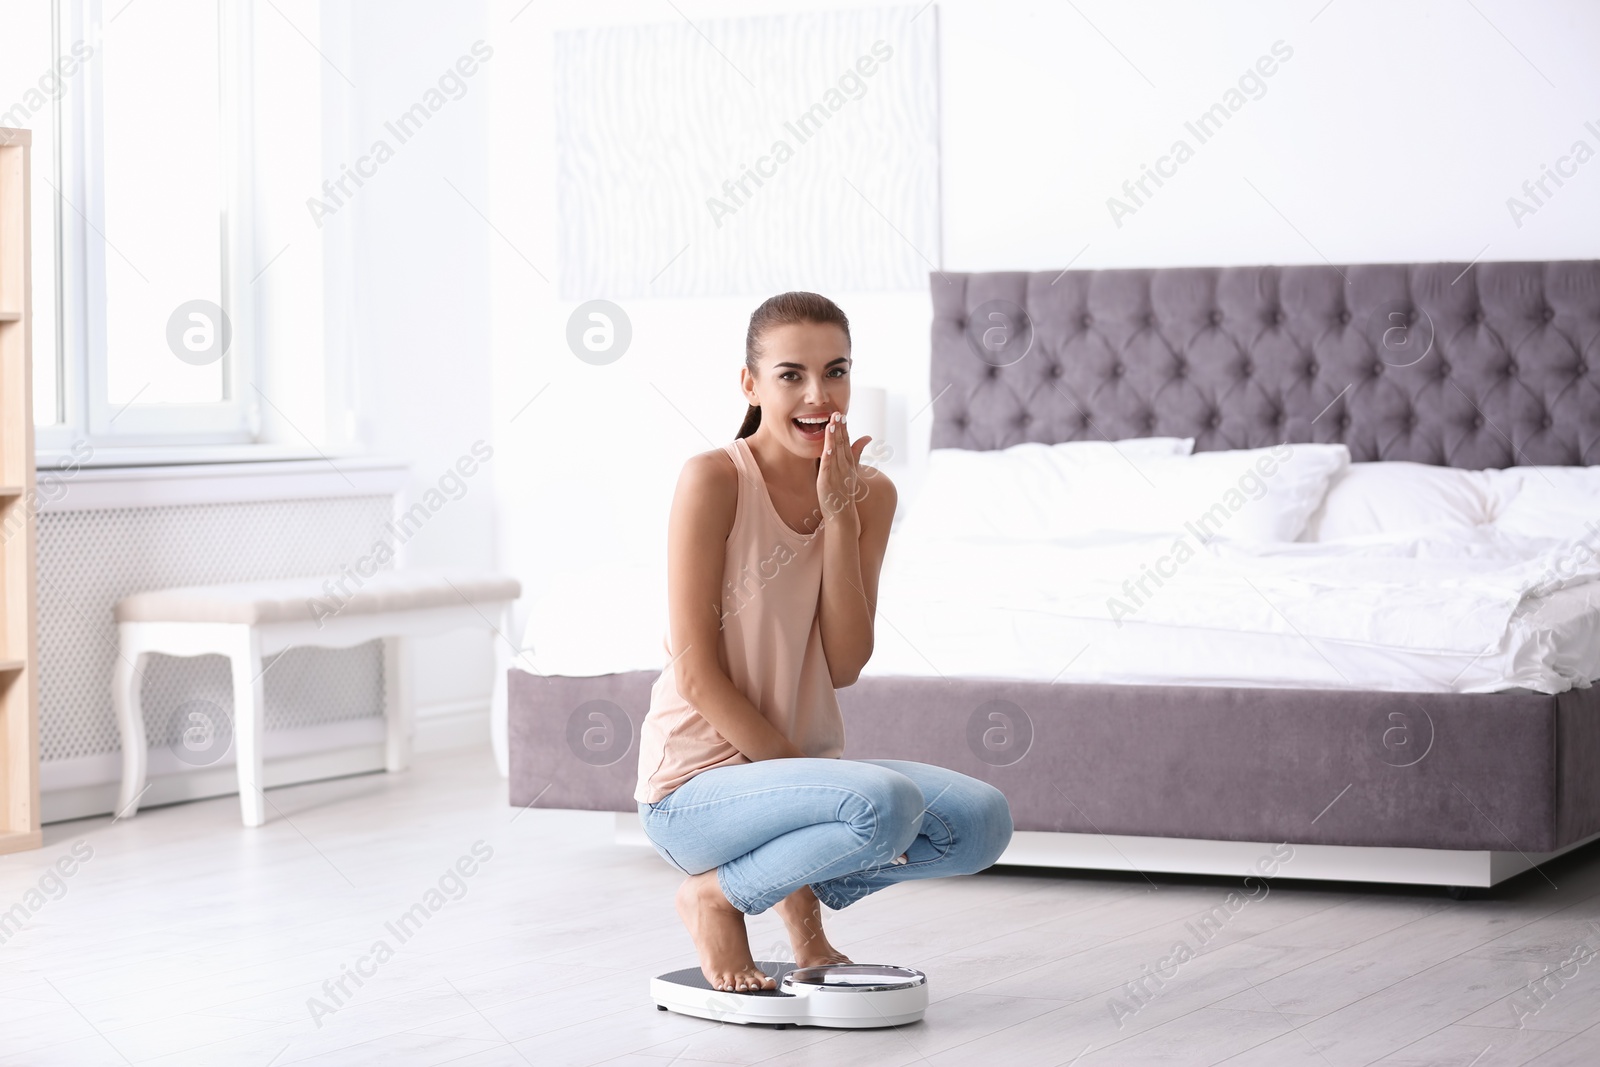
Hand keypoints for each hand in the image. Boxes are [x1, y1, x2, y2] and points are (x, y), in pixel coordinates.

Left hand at [816, 411, 870, 527]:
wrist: (843, 515)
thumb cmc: (844, 494)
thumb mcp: (851, 471)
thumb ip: (856, 453)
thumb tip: (866, 437)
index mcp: (849, 463)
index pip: (846, 442)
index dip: (844, 429)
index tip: (841, 415)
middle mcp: (845, 467)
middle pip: (842, 444)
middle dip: (839, 428)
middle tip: (837, 413)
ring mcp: (837, 474)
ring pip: (835, 452)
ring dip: (834, 437)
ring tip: (832, 423)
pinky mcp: (827, 481)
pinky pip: (828, 466)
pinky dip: (828, 456)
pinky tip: (828, 446)